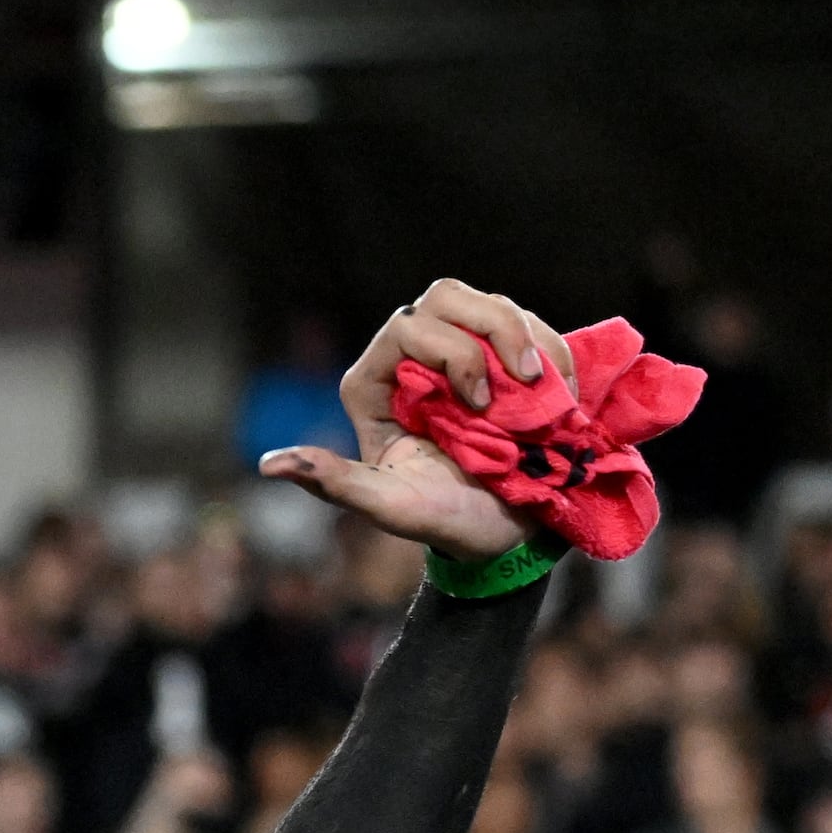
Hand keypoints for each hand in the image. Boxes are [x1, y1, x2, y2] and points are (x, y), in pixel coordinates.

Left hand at [258, 280, 576, 560]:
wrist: (509, 536)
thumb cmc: (447, 522)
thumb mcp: (392, 508)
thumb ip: (336, 484)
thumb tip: (270, 465)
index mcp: (374, 388)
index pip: (406, 329)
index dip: (450, 351)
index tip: (482, 404)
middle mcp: (413, 362)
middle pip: (446, 296)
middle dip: (493, 327)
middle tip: (525, 379)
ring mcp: (463, 355)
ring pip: (489, 302)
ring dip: (525, 336)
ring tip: (546, 388)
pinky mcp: (504, 360)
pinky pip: (528, 324)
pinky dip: (550, 349)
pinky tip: (561, 391)